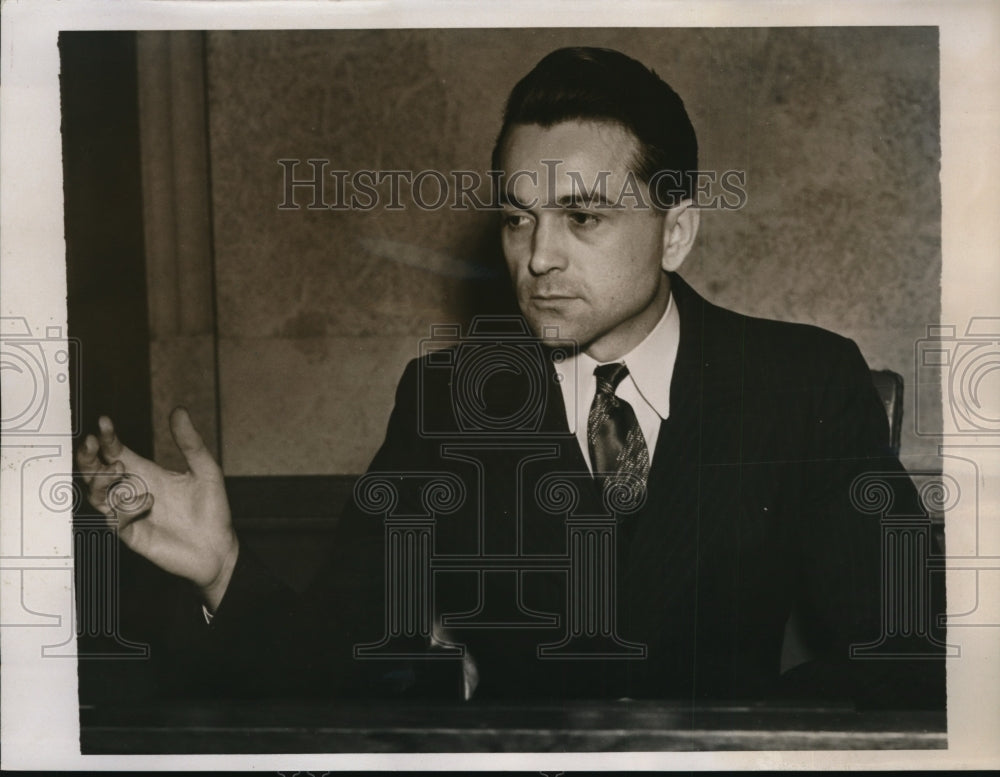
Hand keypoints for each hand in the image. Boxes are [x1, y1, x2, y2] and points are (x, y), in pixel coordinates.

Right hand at [75, 407, 238, 610]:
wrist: (218, 547)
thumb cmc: (212, 510)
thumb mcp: (205, 470)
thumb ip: (190, 442)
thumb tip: (179, 409)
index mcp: (147, 473)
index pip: (116, 452)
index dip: (107, 437)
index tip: (103, 422)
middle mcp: (133, 491)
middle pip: (97, 472)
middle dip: (89, 458)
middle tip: (90, 445)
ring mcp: (130, 514)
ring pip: (98, 495)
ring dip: (102, 481)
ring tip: (118, 468)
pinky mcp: (133, 534)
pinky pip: (117, 520)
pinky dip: (127, 508)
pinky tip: (148, 503)